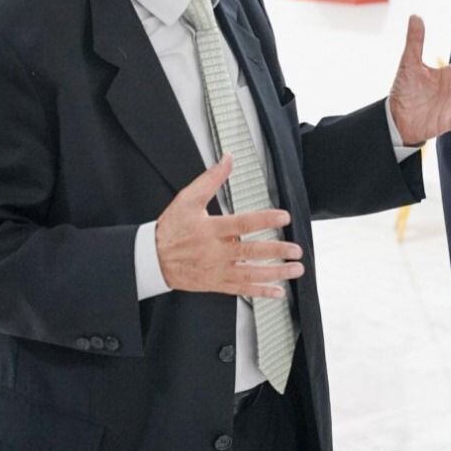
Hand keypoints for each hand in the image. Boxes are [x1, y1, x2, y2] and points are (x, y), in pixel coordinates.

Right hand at [155, 155, 304, 297]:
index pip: (242, 223)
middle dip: (277, 251)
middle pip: (251, 251)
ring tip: (295, 270)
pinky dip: (261, 292)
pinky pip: (242, 289)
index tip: (284, 217)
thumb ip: (210, 179)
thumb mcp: (187, 199)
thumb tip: (228, 159)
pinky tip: (278, 292)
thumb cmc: (171, 228)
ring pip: (250, 274)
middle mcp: (215, 252)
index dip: (264, 220)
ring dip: (276, 273)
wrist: (153, 259)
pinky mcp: (216, 283)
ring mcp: (217, 270)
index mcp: (210, 229)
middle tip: (297, 250)